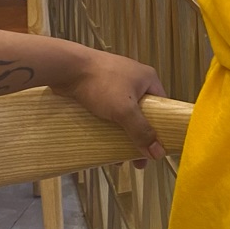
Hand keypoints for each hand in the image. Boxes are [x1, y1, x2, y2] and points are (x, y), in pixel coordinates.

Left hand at [52, 49, 166, 162]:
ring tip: (118, 157)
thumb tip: (159, 153)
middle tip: (137, 160)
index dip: (161, 128)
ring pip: (124, 114)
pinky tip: (103, 142)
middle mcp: (134, 79)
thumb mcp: (125, 110)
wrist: (66, 68)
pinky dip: (108, 126)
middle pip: (143, 114)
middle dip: (139, 137)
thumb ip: (141, 131)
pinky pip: (109, 111)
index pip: (163, 106)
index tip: (157, 149)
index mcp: (148, 79)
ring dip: (122, 135)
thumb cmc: (101, 84)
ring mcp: (116, 83)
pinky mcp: (99, 88)